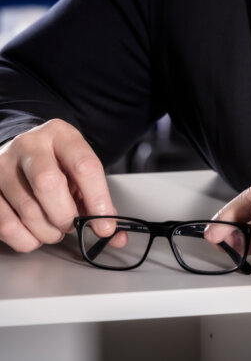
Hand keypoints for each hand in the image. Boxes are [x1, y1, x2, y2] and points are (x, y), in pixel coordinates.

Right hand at [0, 119, 115, 252]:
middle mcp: (29, 145)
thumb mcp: (78, 170)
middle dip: (65, 215)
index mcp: (60, 134)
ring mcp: (3, 166)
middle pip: (49, 184)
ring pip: (28, 210)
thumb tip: (116, 237)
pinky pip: (6, 225)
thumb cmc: (55, 164)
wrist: (22, 152)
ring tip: (54, 228)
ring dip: (48, 232)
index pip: (83, 165)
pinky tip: (34, 232)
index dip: (98, 200)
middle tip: (70, 224)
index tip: (105, 225)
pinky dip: (26, 240)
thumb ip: (97, 200)